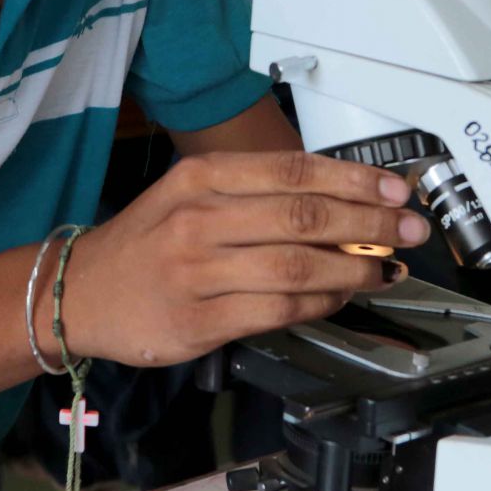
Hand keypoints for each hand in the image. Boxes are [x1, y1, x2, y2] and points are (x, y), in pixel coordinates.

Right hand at [57, 151, 426, 366]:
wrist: (82, 291)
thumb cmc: (145, 241)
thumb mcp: (187, 194)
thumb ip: (253, 193)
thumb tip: (337, 198)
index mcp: (199, 178)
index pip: (291, 170)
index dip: (352, 178)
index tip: (394, 188)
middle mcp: (198, 219)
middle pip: (302, 215)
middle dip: (368, 222)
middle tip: (407, 228)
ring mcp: (198, 271)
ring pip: (297, 264)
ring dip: (353, 268)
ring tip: (384, 268)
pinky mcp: (201, 320)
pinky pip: (278, 309)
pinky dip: (320, 302)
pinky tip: (340, 296)